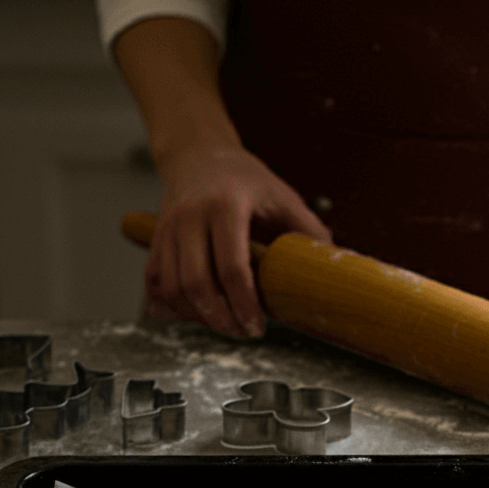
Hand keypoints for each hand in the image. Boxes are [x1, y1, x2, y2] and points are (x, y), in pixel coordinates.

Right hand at [145, 140, 330, 337]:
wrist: (198, 154)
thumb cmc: (245, 179)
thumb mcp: (283, 196)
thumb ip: (307, 230)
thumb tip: (334, 264)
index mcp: (226, 205)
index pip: (231, 267)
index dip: (244, 304)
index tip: (258, 326)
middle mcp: (191, 216)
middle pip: (196, 283)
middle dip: (220, 318)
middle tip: (243, 332)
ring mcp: (167, 228)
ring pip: (172, 287)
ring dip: (197, 316)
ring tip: (225, 324)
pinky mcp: (155, 238)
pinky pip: (154, 281)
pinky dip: (170, 305)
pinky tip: (194, 315)